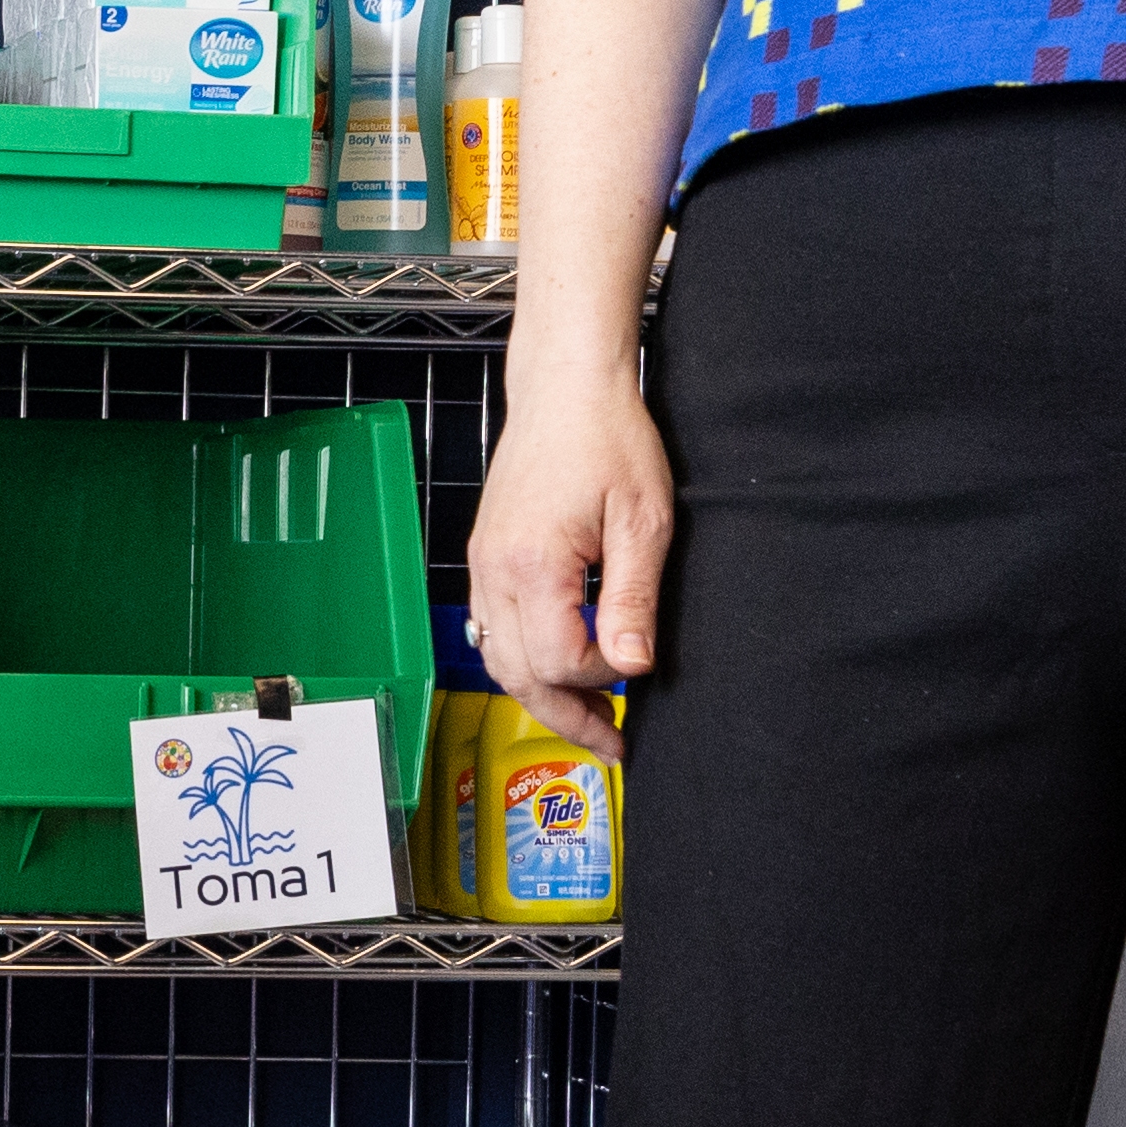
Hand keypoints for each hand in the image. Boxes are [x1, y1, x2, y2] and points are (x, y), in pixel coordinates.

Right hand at [467, 379, 670, 743]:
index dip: (600, 678)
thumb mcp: (642, 520)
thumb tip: (630, 667)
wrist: (566, 385)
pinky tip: (555, 664)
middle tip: (609, 741)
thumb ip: (633, 600)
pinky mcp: (484, 555)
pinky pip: (491, 628)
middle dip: (565, 715)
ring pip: (498, 658)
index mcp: (534, 564)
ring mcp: (483, 564)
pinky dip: (522, 659)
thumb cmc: (608, 437)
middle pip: (518, 675)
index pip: (558, 660)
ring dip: (541, 694)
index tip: (635, 667)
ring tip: (587, 715)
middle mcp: (496, 570)